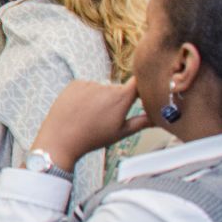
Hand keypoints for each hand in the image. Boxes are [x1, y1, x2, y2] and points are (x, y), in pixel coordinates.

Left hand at [33, 79, 148, 170]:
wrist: (61, 139)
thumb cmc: (93, 137)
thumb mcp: (121, 132)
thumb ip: (142, 122)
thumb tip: (160, 118)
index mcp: (121, 98)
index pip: (139, 82)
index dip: (143, 84)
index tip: (146, 89)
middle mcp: (106, 86)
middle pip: (118, 89)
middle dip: (116, 100)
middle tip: (105, 117)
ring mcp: (89, 83)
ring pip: (101, 89)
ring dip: (100, 98)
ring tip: (89, 116)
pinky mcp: (75, 83)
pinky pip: (86, 87)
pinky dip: (86, 95)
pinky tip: (79, 109)